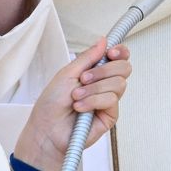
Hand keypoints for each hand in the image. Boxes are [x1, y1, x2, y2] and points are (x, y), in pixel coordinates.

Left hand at [13, 42, 131, 170]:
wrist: (47, 130)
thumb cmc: (52, 104)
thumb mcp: (67, 73)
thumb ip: (87, 57)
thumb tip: (103, 41)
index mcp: (95, 72)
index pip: (119, 57)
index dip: (120, 52)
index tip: (110, 52)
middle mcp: (104, 85)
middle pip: (124, 68)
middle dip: (103, 70)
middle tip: (84, 78)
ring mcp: (108, 100)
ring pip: (118, 84)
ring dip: (94, 88)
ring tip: (76, 96)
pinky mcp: (110, 116)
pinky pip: (111, 100)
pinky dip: (93, 101)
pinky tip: (80, 107)